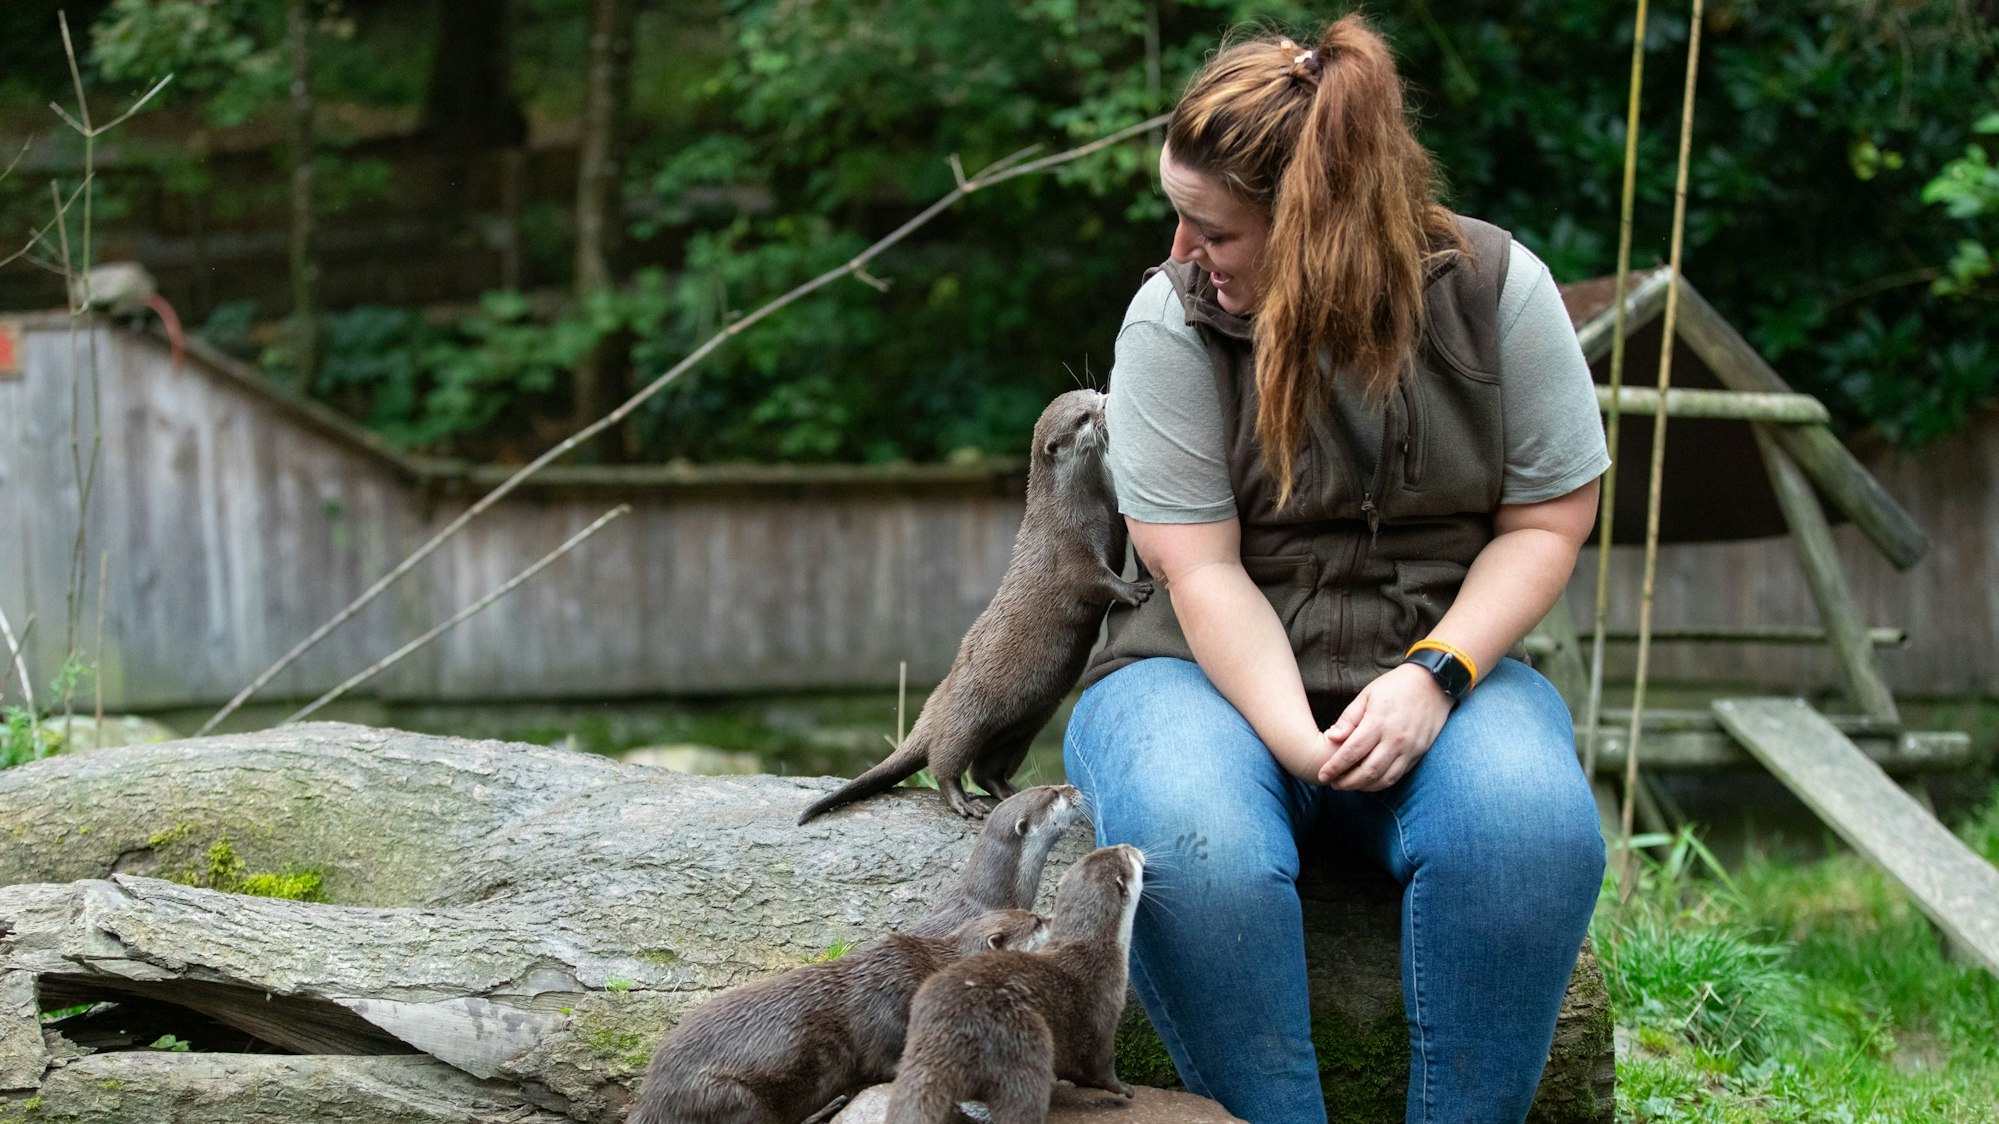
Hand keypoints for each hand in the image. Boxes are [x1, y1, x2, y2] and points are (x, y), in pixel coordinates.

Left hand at [1317, 663, 1450, 790]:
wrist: (1433, 684)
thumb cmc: (1395, 687)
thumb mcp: (1367, 695)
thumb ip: (1349, 718)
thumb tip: (1331, 737)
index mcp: (1378, 723)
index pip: (1351, 753)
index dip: (1335, 768)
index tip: (1322, 776)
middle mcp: (1395, 739)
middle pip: (1367, 771)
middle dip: (1347, 782)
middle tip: (1333, 784)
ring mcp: (1409, 749)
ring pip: (1384, 779)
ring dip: (1363, 787)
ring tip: (1348, 786)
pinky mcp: (1418, 753)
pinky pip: (1398, 775)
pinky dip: (1381, 783)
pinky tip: (1369, 782)